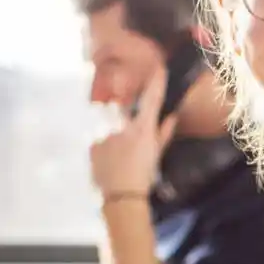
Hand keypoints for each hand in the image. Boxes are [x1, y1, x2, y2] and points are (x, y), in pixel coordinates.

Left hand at [90, 68, 177, 198]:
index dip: (157, 82)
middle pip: (121, 107)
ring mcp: (106, 133)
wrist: (121, 195)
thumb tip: (172, 116)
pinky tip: (106, 154)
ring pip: (107, 121)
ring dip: (110, 128)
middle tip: (123, 129)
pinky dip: (101, 140)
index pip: (152, 99)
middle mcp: (123, 126)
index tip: (159, 68)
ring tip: (113, 145)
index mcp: (142, 129)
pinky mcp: (92, 142)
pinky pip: (98, 133)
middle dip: (121, 111)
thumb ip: (164, 133)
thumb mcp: (156, 153)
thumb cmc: (143, 174)